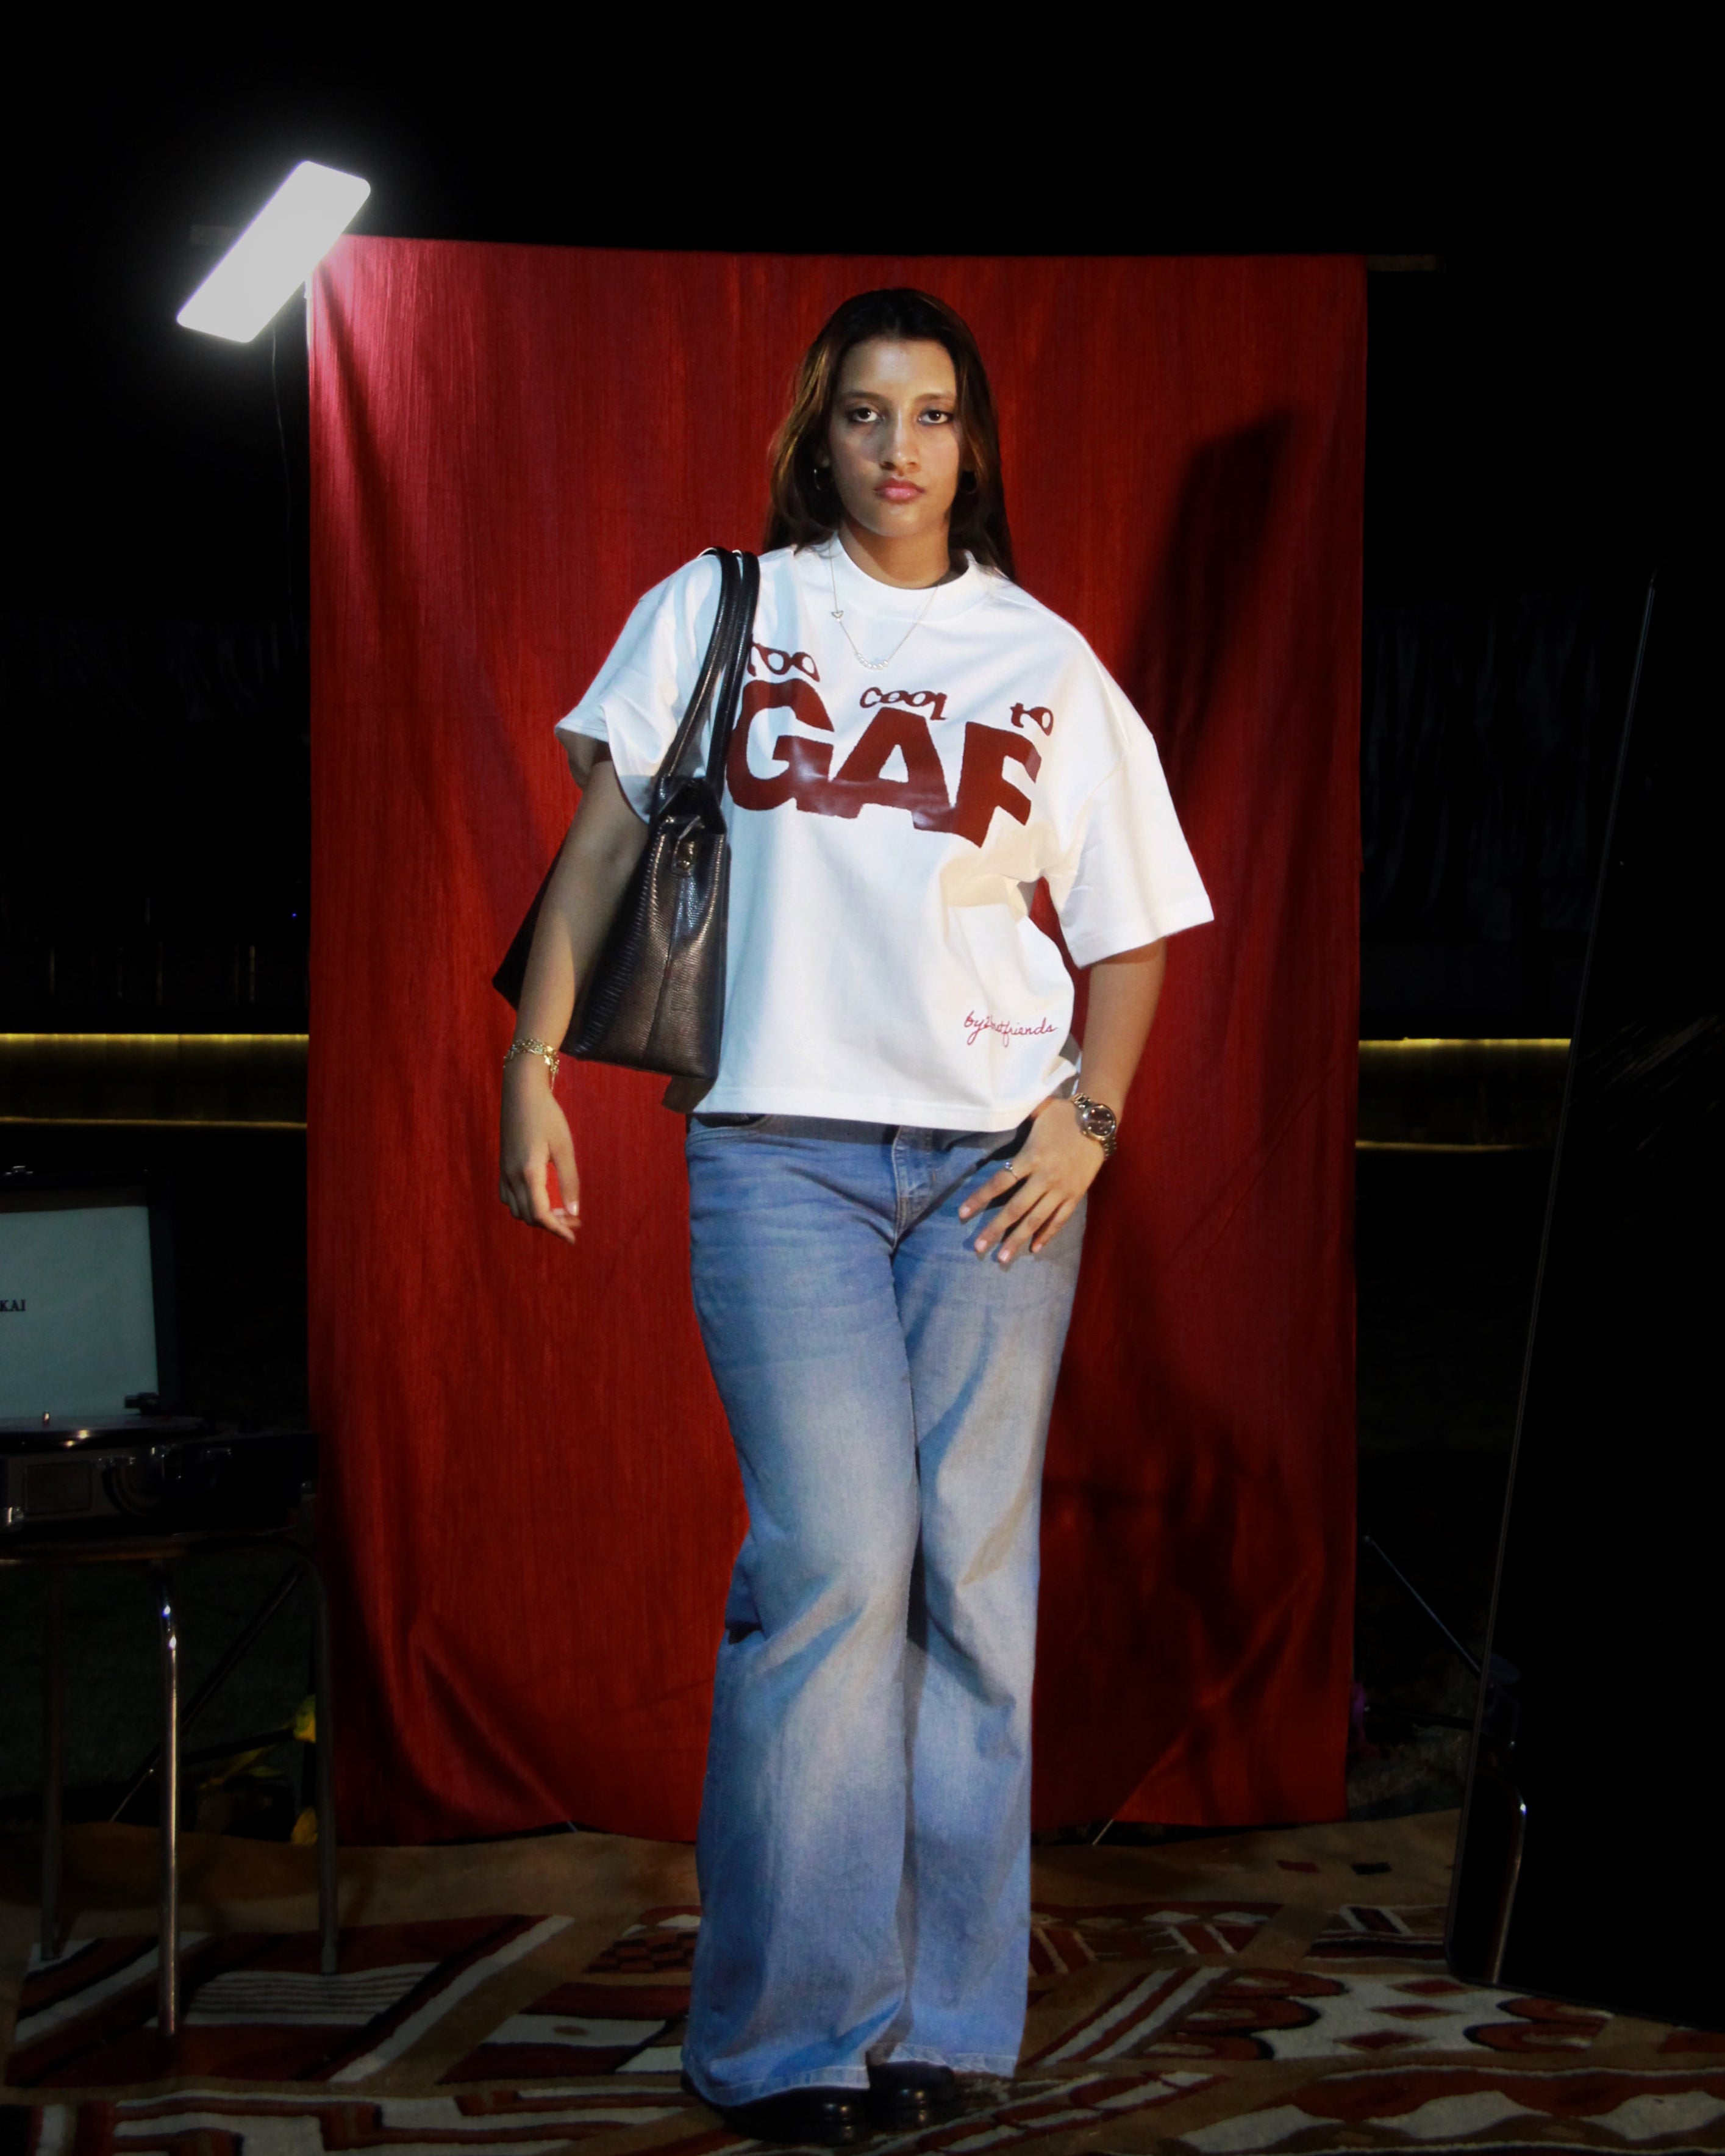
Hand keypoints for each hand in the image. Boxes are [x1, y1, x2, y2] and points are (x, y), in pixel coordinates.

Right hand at [499, 1060, 579, 1244]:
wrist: (521, 1092)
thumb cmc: (547, 1116)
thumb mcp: (564, 1148)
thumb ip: (569, 1181)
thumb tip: (574, 1212)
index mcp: (528, 1173)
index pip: (540, 1215)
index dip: (557, 1230)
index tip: (573, 1237)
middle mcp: (511, 1176)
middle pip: (528, 1216)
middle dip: (551, 1224)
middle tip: (574, 1221)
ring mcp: (503, 1171)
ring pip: (516, 1209)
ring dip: (537, 1216)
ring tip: (560, 1210)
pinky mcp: (502, 1165)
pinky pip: (508, 1196)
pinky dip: (524, 1204)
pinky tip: (541, 1196)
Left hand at [957, 1096, 1108, 1265]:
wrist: (1099, 1122)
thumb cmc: (1065, 1115)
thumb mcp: (1039, 1112)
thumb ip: (1018, 1118)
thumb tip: (996, 1111)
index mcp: (1031, 1157)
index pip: (1000, 1181)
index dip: (980, 1198)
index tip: (963, 1213)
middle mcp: (1045, 1177)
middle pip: (1015, 1208)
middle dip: (995, 1229)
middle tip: (978, 1247)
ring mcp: (1061, 1189)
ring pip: (1036, 1220)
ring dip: (1018, 1240)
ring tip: (1002, 1258)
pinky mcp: (1075, 1195)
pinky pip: (1059, 1219)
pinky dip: (1047, 1235)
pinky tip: (1034, 1248)